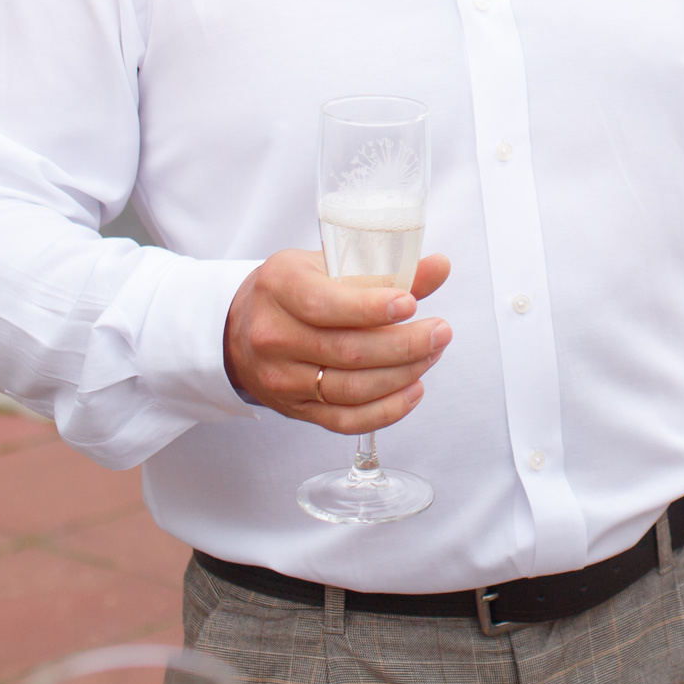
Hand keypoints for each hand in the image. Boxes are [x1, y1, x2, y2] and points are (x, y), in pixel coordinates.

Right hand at [223, 250, 453, 434]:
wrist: (242, 329)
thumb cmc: (295, 289)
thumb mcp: (328, 263)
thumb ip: (385, 268)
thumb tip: (440, 266)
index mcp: (280, 287)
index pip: (324, 304)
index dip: (370, 308)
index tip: (411, 305)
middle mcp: (274, 336)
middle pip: (346, 351)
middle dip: (403, 345)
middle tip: (441, 332)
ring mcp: (283, 378)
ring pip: (350, 389)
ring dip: (402, 375)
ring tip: (432, 354)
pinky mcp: (295, 409)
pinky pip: (345, 420)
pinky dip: (386, 411)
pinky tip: (414, 390)